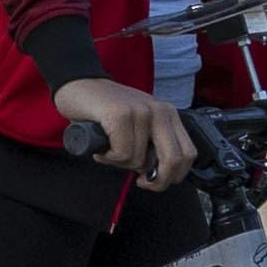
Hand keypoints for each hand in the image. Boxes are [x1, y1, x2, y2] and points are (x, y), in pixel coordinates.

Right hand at [53, 75, 199, 188]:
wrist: (79, 85)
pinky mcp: (120, 114)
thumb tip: (157, 176)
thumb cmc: (106, 112)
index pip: (188, 153)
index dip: (174, 175)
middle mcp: (159, 111)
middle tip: (140, 181)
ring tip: (109, 150)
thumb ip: (153, 146)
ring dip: (121, 164)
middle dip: (157, 181)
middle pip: (173, 160)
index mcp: (168, 115)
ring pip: (140, 160)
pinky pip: (121, 153)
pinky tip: (101, 148)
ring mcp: (141, 111)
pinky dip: (108, 158)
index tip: (156, 180)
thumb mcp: (139, 127)